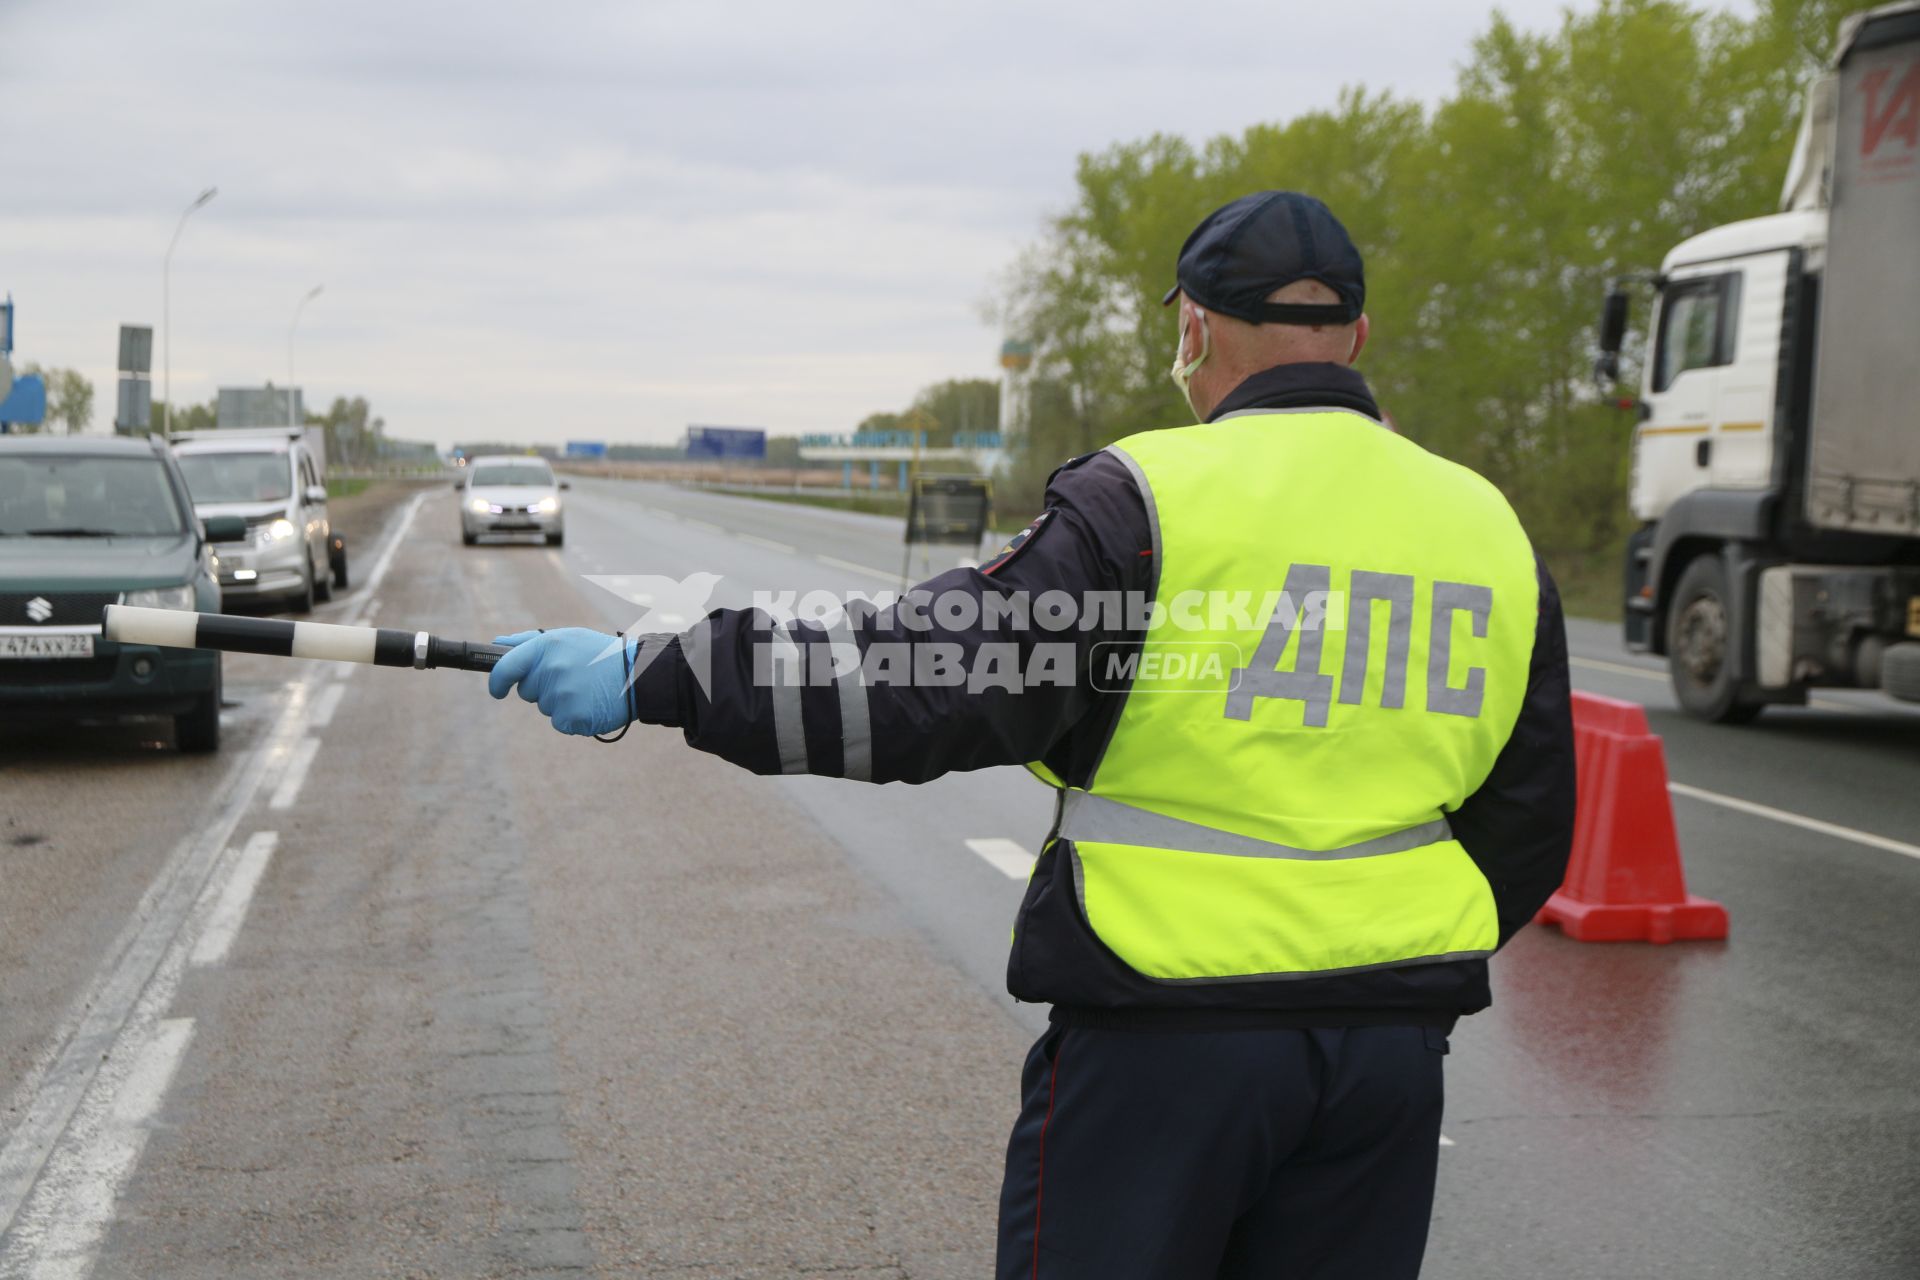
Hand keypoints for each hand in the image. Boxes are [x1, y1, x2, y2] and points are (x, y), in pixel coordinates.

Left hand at [488, 628, 636, 735]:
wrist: (638, 675)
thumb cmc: (598, 655)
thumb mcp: (566, 638)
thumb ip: (528, 642)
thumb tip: (496, 643)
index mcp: (547, 646)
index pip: (506, 667)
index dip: (496, 681)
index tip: (497, 691)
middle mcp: (551, 670)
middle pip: (527, 691)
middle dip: (542, 688)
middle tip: (571, 678)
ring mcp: (561, 695)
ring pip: (545, 708)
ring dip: (561, 702)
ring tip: (586, 689)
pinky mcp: (572, 717)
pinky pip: (560, 723)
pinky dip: (573, 717)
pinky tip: (590, 704)